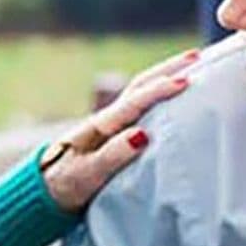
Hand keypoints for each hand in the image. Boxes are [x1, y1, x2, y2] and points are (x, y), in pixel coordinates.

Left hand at [41, 48, 198, 210]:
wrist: (48, 189)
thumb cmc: (68, 183)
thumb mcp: (88, 174)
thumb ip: (113, 156)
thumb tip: (142, 134)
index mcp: (102, 125)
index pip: (134, 102)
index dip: (159, 91)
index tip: (185, 82)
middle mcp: (108, 118)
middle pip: (140, 85)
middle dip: (168, 69)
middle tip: (197, 56)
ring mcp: (113, 122)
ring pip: (141, 91)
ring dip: (165, 75)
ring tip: (193, 64)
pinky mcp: (117, 130)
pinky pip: (143, 105)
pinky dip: (159, 92)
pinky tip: (176, 91)